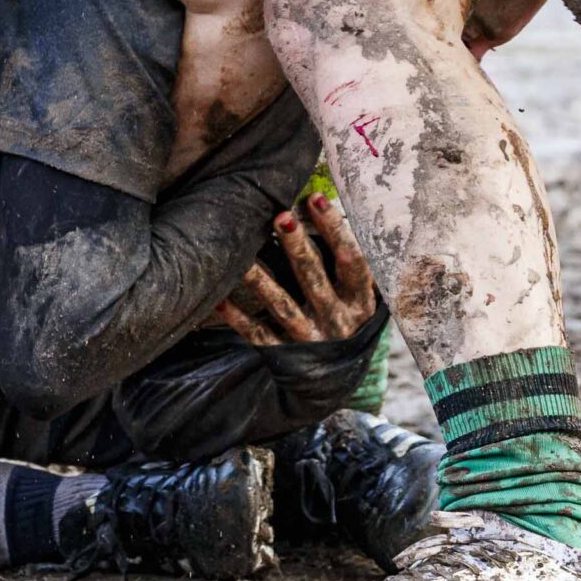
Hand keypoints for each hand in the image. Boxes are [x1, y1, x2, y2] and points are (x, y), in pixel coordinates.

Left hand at [212, 190, 376, 343]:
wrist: (339, 382)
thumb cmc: (348, 321)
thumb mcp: (359, 298)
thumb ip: (348, 265)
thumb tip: (325, 209)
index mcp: (360, 302)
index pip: (351, 261)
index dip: (335, 230)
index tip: (315, 198)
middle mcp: (337, 321)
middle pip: (314, 279)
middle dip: (298, 246)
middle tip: (280, 216)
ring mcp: (310, 340)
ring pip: (283, 306)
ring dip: (262, 281)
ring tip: (243, 256)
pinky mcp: (286, 356)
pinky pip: (259, 335)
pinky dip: (239, 318)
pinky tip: (219, 299)